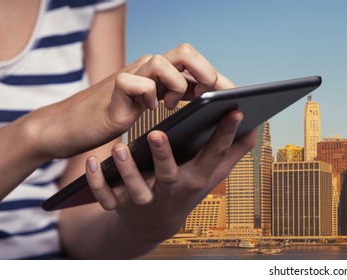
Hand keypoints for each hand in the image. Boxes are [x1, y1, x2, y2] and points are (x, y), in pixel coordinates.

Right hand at [28, 43, 233, 158]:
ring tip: (171, 105)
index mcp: (161, 74)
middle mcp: (148, 68)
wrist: (70, 127)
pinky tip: (147, 109)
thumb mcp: (153, 107)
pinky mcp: (113, 89)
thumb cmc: (114, 118)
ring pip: (163, 61)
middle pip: (185, 51)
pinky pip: (134, 81)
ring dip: (176, 85)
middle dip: (204, 72)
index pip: (195, 64)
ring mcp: (131, 75)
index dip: (217, 77)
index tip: (236, 95)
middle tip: (209, 95)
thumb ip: (177, 100)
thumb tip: (214, 108)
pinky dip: (146, 95)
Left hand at [84, 111, 256, 242]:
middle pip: (169, 175)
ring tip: (119, 149)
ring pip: (135, 187)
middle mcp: (172, 190)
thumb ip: (233, 152)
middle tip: (158, 134)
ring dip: (126, 170)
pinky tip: (90, 161)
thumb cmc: (187, 189)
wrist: (154, 225)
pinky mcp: (120, 204)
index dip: (226, 134)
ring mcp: (145, 199)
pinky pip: (105, 196)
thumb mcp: (212, 174)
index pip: (214, 155)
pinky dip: (96, 182)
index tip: (235, 110)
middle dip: (163, 156)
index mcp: (197, 178)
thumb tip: (256, 128)